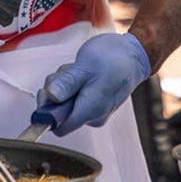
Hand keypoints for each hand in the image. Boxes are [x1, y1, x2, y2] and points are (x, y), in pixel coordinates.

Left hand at [35, 32, 149, 134]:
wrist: (133, 54)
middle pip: (59, 112)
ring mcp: (93, 109)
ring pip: (64, 100)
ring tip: (78, 69)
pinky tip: (81, 70)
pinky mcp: (92, 100)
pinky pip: (72, 95)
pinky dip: (71, 82)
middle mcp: (92, 115)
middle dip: (56, 90)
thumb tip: (50, 98)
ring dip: (63, 83)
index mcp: (90, 111)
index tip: (47, 91)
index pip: (60, 127)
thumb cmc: (112, 58)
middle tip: (68, 72)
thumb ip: (67, 83)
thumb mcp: (85, 67)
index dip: (48, 112)